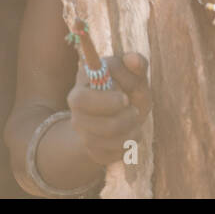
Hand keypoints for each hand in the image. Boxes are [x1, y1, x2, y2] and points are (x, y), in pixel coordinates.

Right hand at [67, 53, 151, 167]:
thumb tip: (133, 59)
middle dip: (121, 120)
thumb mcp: (134, 74)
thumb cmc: (128, 88)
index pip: (81, 100)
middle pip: (95, 126)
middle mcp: (77, 114)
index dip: (104, 101)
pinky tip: (131, 133)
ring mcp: (84, 135)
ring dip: (130, 131)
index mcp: (81, 89)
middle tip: (134, 111)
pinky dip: (128, 144)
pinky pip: (113, 154)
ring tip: (136, 120)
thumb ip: (136, 63)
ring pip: (107, 141)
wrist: (123, 115)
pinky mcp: (94, 152)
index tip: (125, 98)